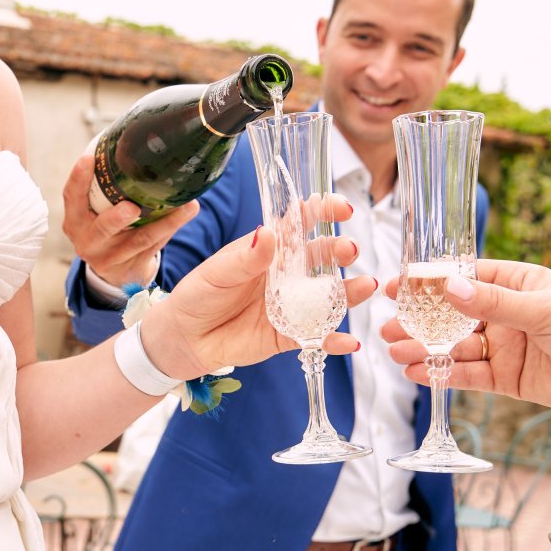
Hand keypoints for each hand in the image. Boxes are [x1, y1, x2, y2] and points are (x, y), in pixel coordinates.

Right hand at [61, 154, 199, 286]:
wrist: (113, 270)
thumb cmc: (106, 225)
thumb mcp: (96, 210)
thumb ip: (106, 185)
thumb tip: (132, 136)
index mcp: (75, 222)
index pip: (71, 198)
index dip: (78, 179)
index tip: (89, 158)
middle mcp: (87, 242)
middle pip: (101, 230)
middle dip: (116, 219)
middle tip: (132, 207)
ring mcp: (109, 259)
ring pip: (139, 240)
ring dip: (165, 223)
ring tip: (187, 207)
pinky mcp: (131, 269)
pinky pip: (154, 247)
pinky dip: (170, 229)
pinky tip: (186, 214)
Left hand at [140, 203, 374, 379]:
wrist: (184, 337)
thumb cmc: (198, 295)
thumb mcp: (216, 273)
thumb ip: (243, 258)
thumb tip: (267, 233)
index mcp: (269, 249)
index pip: (301, 224)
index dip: (323, 212)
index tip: (339, 208)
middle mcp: (287, 274)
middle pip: (321, 258)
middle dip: (338, 251)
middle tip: (348, 249)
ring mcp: (291, 304)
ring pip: (327, 296)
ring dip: (348, 291)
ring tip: (366, 286)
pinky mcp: (289, 335)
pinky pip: (316, 337)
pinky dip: (333, 340)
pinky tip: (348, 342)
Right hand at [379, 259, 550, 428]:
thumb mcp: (541, 310)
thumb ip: (493, 302)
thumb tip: (450, 288)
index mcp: (517, 284)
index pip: (465, 278)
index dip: (430, 282)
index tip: (398, 284)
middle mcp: (507, 314)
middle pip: (453, 316)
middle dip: (420, 321)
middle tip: (388, 326)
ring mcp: (505, 346)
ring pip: (455, 347)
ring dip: (424, 349)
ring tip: (395, 351)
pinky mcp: (507, 378)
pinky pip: (468, 374)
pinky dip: (443, 374)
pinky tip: (418, 372)